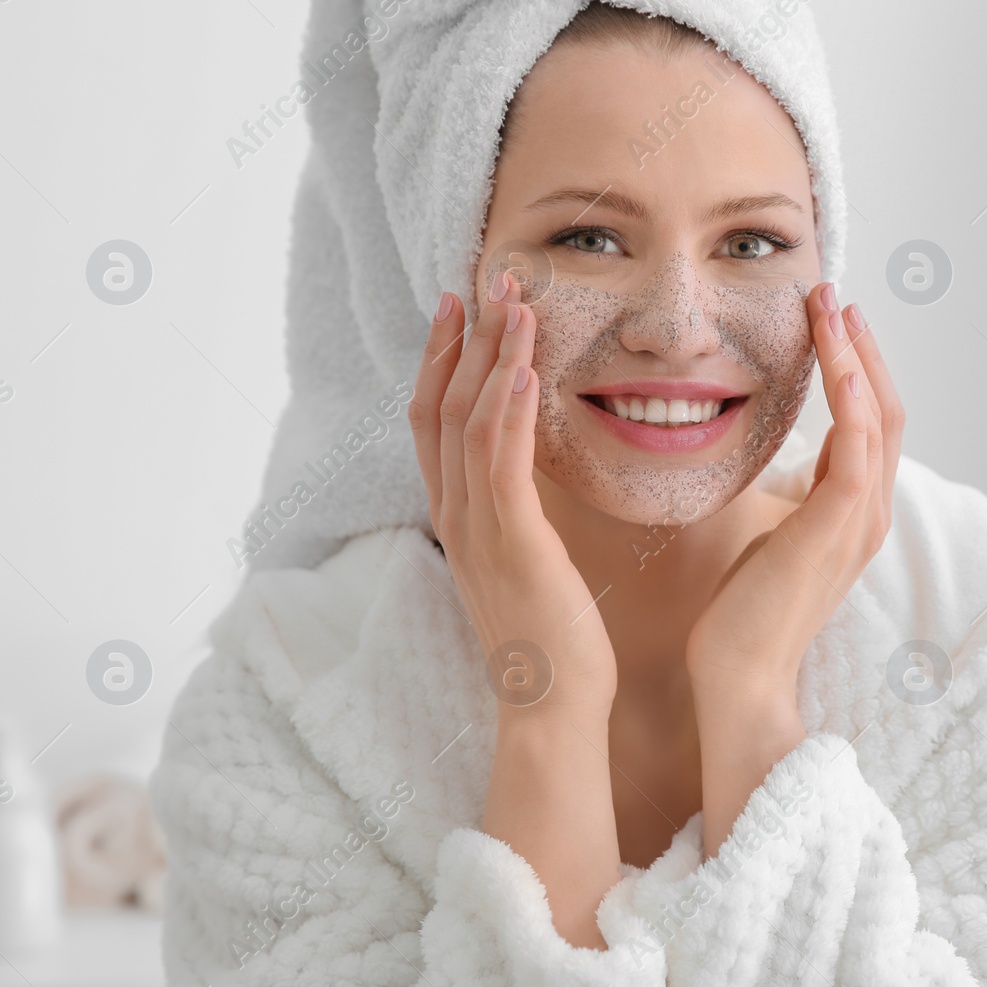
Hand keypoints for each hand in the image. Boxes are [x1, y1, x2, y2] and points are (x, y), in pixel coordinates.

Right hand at [408, 272, 617, 718]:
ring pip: (469, 424)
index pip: (434, 422)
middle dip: (463, 339)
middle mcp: (456, 517)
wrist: (552, 707)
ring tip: (513, 302)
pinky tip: (524, 370)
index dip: (442, 360)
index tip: (460, 306)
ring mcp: (478, 532)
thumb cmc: (551, 635)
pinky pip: (501, 467)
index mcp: (459, 517)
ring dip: (490, 358)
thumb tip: (529, 470)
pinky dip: (509, 412)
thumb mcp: (529, 559)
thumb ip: (518, 511)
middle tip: (484, 278)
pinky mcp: (512, 547)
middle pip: (442, 409)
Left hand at [685, 282, 903, 855]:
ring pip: (880, 416)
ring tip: (830, 304)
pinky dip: (853, 394)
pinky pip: (861, 445)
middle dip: (861, 347)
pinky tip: (834, 355)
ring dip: (857, 355)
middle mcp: (869, 512)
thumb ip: (783, 499)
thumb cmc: (743, 613)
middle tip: (831, 293)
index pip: (869, 422)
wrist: (738, 677)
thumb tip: (769, 463)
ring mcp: (861, 520)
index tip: (824, 319)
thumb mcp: (767, 536)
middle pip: (887, 408)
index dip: (854, 367)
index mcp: (851, 512)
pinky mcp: (838, 527)